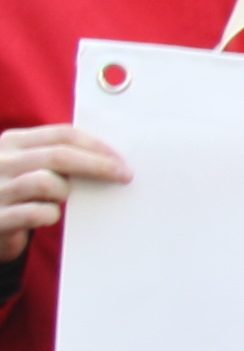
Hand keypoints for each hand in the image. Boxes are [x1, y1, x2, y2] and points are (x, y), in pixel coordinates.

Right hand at [0, 126, 126, 263]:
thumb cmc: (17, 193)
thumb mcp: (28, 166)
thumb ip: (56, 157)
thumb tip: (110, 158)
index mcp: (12, 142)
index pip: (62, 134)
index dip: (96, 145)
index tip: (121, 160)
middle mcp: (0, 161)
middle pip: (59, 155)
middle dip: (98, 165)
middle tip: (124, 176)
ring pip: (46, 182)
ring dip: (66, 191)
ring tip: (65, 199)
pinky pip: (36, 213)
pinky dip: (51, 215)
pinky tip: (50, 216)